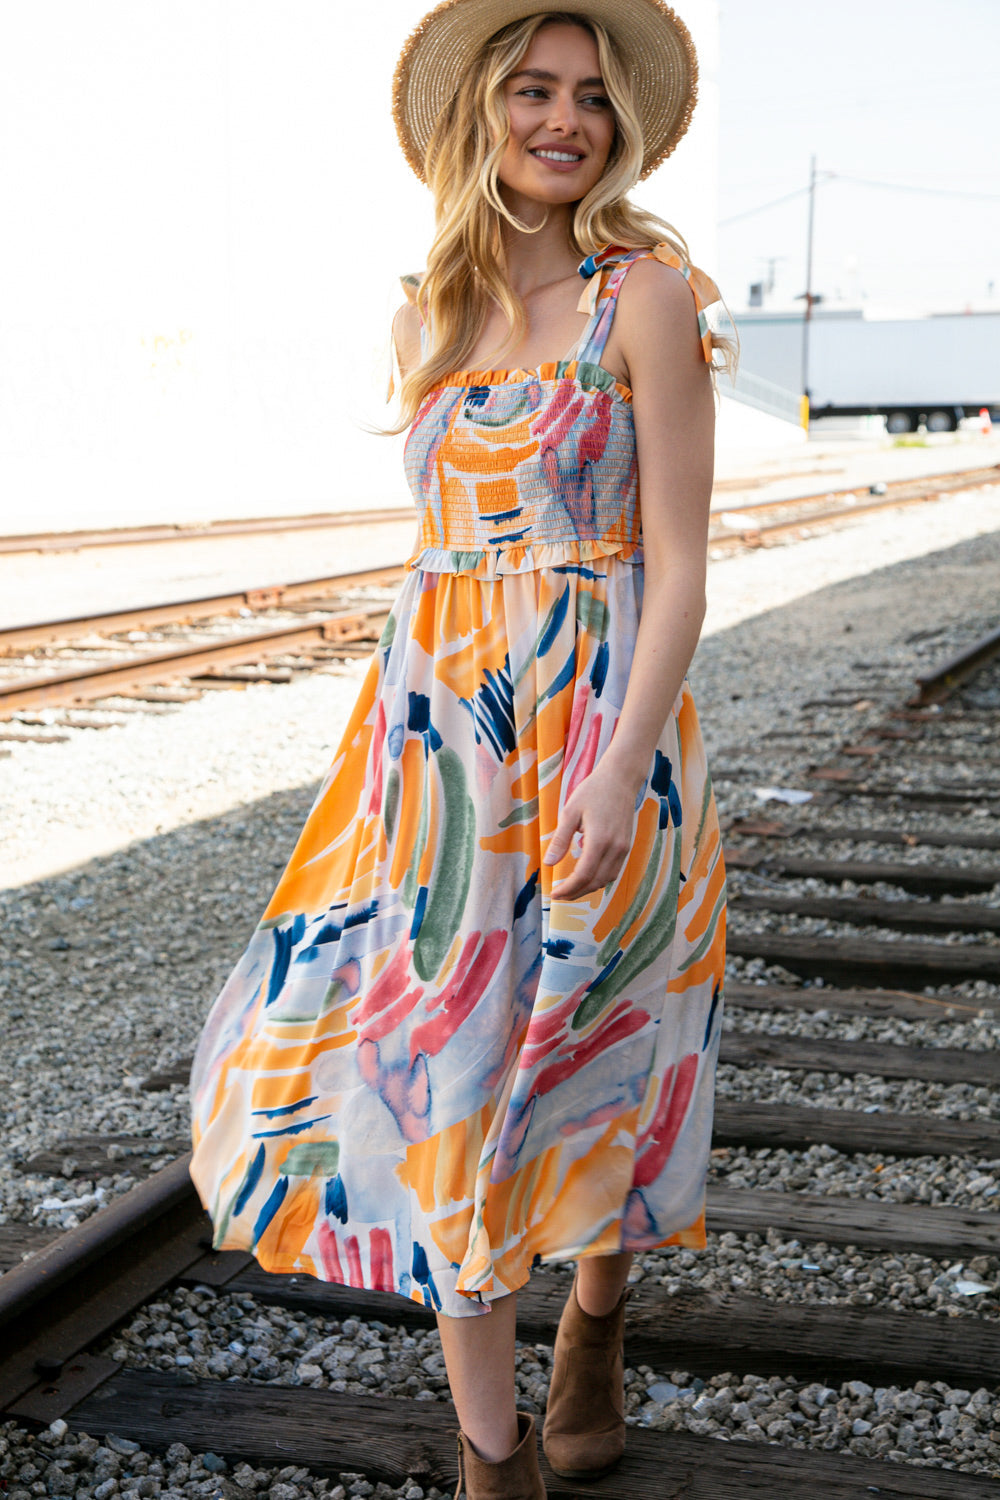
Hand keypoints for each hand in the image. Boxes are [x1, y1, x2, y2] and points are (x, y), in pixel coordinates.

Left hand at [542, 764, 637, 900]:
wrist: (621, 779)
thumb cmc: (593, 791)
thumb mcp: (570, 812)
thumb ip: (560, 840)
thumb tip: (548, 863)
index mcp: (599, 840)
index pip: (583, 875)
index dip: (568, 889)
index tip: (554, 894)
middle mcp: (615, 848)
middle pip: (595, 882)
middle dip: (576, 893)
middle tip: (560, 895)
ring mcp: (624, 848)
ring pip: (607, 879)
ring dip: (589, 888)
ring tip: (571, 889)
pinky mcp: (627, 845)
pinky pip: (614, 870)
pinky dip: (600, 879)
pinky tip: (588, 876)